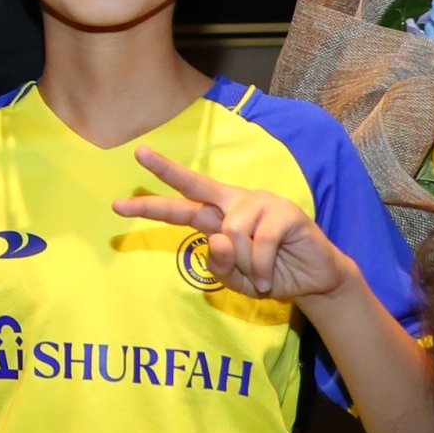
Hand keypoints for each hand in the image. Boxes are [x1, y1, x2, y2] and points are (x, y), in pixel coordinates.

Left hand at [114, 147, 347, 302]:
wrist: (316, 280)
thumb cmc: (270, 274)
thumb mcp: (237, 280)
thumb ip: (219, 265)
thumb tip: (218, 237)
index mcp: (220, 216)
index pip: (181, 207)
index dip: (151, 206)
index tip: (117, 205)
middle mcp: (235, 203)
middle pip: (196, 184)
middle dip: (166, 170)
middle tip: (139, 152)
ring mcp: (261, 202)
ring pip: (231, 233)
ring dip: (244, 263)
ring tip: (260, 273)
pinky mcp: (285, 211)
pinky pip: (259, 243)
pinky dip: (262, 267)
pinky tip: (272, 277)